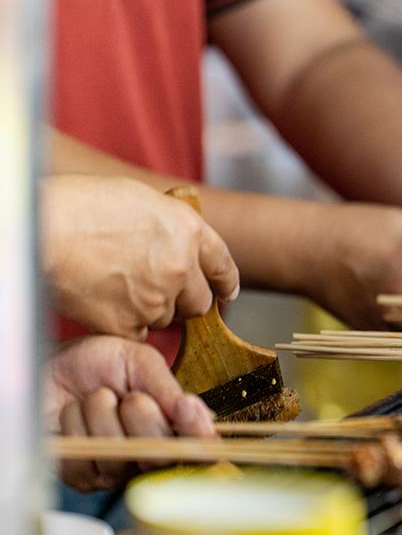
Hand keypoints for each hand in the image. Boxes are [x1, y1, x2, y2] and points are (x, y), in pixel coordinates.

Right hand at [42, 175, 240, 338]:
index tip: (224, 291)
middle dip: (184, 301)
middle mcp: (181, 267)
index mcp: (188, 231)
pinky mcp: (129, 323)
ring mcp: (156, 298)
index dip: (225, 283)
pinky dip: (126, 326)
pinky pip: (139, 334)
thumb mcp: (141, 200)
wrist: (44, 229)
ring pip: (167, 319)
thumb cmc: (80, 205)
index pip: (223, 266)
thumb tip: (180, 240)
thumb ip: (170, 225)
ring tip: (118, 288)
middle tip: (157, 292)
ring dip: (151, 311)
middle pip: (200, 302)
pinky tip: (106, 305)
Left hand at [45, 336, 216, 491]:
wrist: (53, 364)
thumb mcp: (142, 362)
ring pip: (118, 457)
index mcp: (174, 428)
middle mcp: (150, 455)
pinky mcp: (80, 477)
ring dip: (103, 414)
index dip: (199, 435)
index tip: (185, 408)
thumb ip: (169, 389)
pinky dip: (75, 425)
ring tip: (97, 397)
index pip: (202, 449)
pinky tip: (77, 414)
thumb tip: (195, 411)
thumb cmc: (100, 363)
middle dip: (142, 416)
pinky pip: (82, 461)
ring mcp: (116, 471)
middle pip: (161, 455)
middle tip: (129, 395)